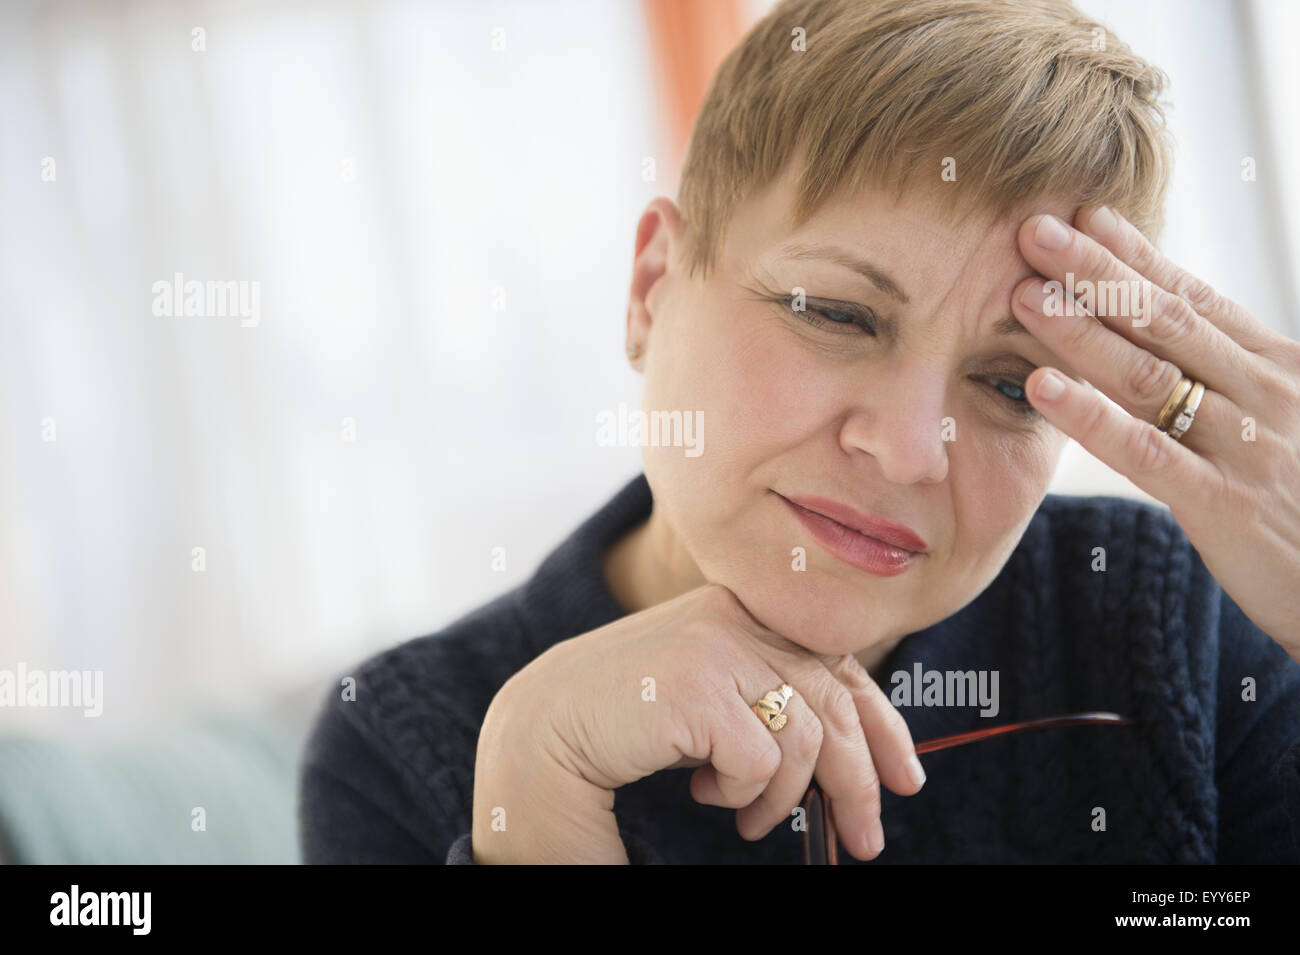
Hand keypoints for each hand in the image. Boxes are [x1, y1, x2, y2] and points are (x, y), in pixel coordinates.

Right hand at [472, 584, 924, 862]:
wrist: (539, 730)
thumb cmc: (624, 720)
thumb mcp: (710, 696)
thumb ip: (765, 694)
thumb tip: (850, 748)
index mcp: (740, 610)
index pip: (836, 663)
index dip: (881, 723)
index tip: (904, 777)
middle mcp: (733, 617)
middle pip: (833, 701)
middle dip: (859, 780)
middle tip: (867, 839)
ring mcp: (714, 646)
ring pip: (803, 738)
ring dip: (783, 798)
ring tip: (747, 821)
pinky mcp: (696, 685)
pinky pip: (759, 761)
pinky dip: (741, 793)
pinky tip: (704, 795)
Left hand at [1011, 206, 1299, 660]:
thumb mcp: (1286, 424)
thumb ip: (1233, 379)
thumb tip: (1172, 335)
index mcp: (1276, 368)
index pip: (1195, 298)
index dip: (1136, 255)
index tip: (1083, 215)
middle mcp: (1264, 394)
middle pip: (1165, 321)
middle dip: (1095, 272)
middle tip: (1032, 230)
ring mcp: (1245, 447)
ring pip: (1149, 376)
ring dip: (1081, 331)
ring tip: (1023, 295)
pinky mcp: (1225, 504)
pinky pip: (1146, 452)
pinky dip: (1091, 418)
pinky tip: (1042, 388)